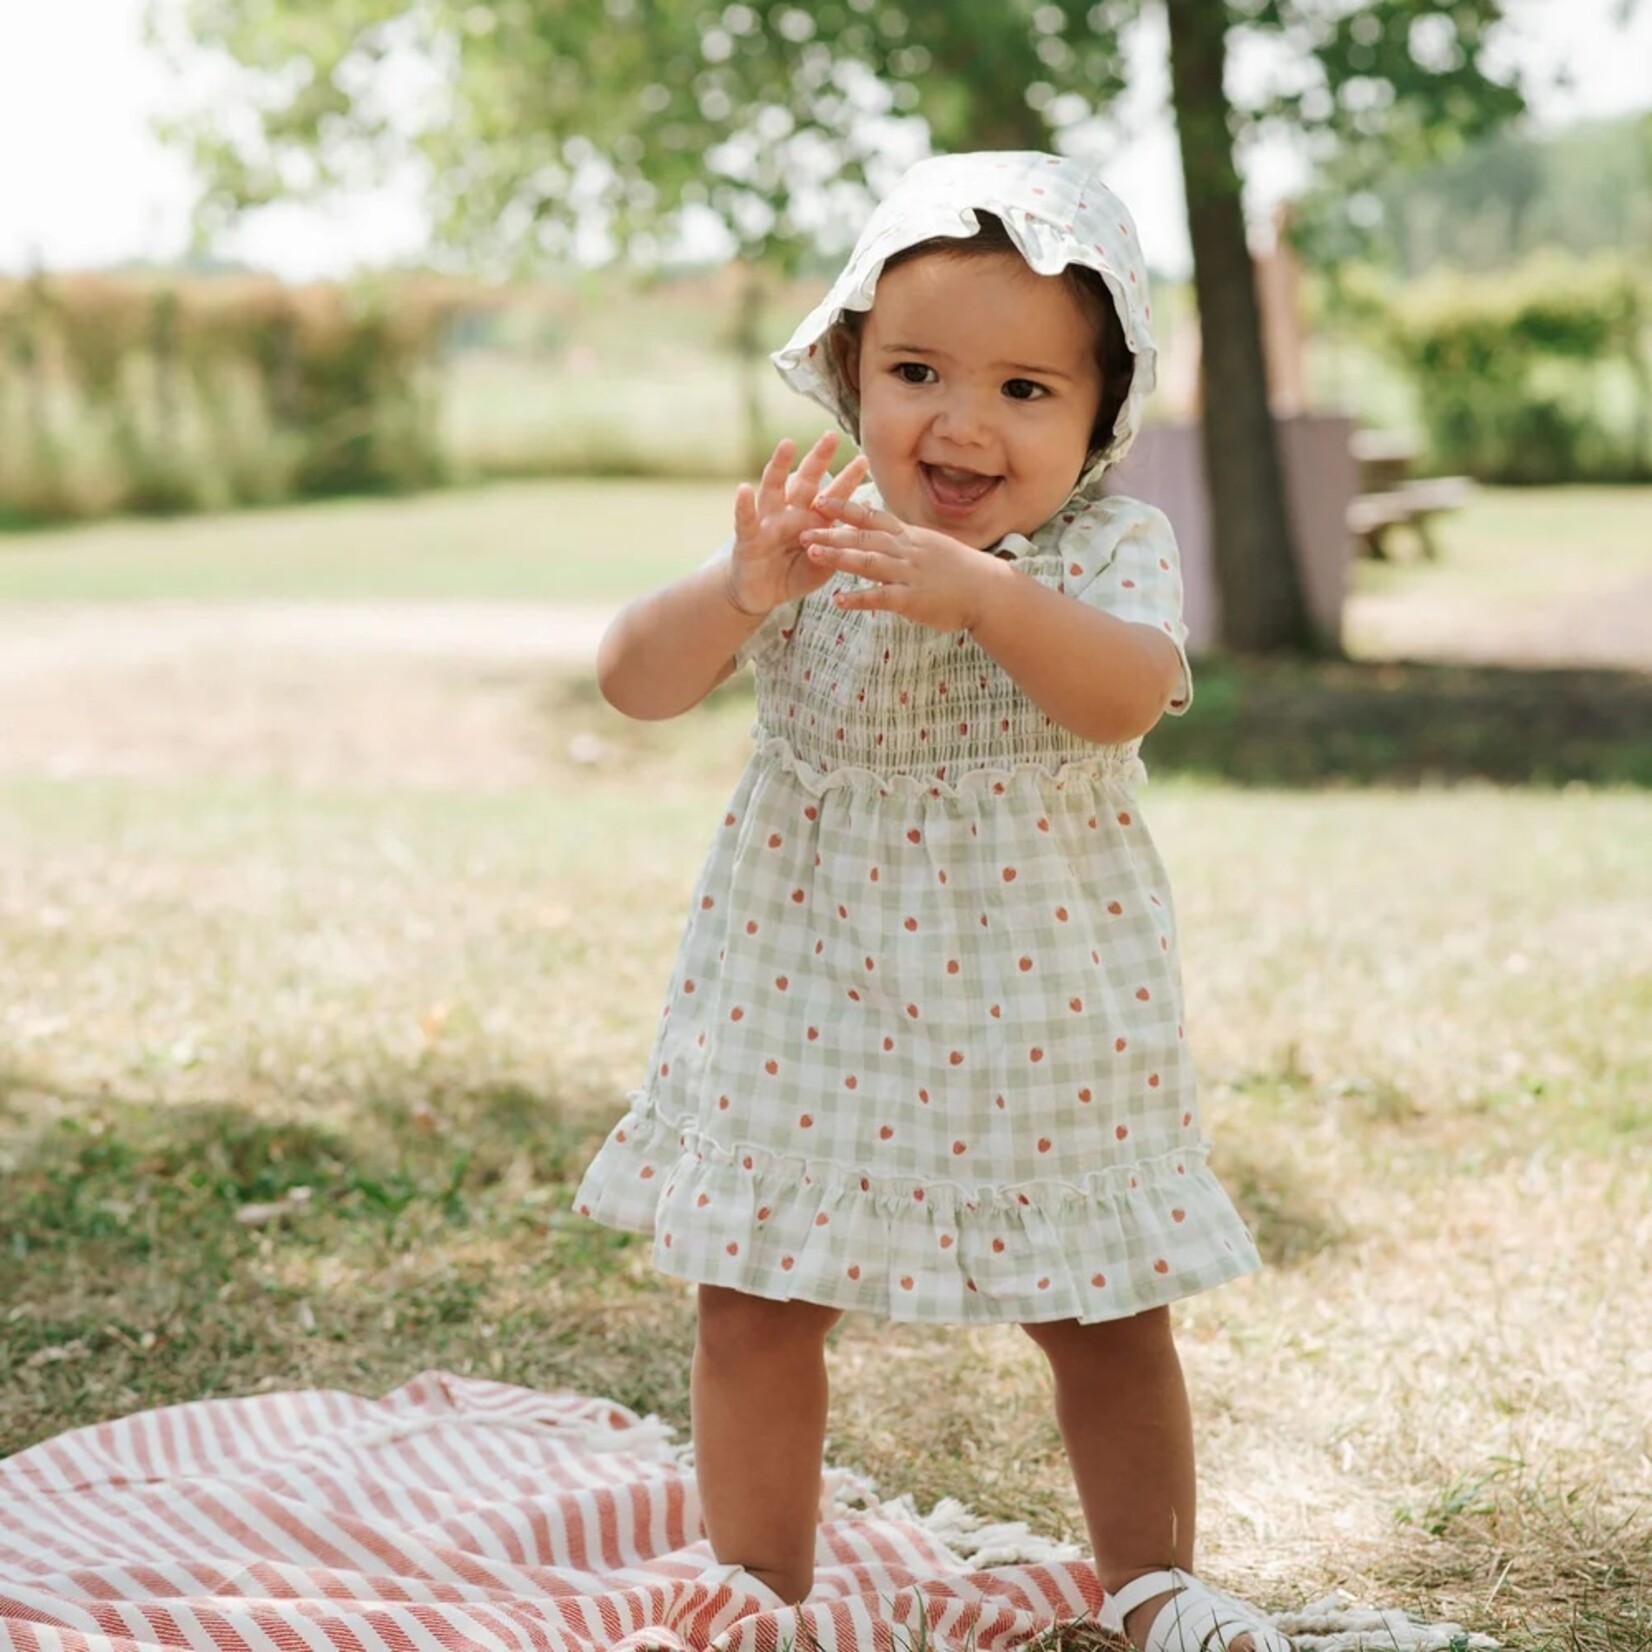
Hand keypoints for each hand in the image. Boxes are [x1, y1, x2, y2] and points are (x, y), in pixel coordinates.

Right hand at [726, 433, 869, 616]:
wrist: (759, 594)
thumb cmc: (792, 575)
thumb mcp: (823, 564)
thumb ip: (839, 545)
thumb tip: (861, 519)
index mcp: (812, 520)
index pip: (833, 496)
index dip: (847, 479)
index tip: (864, 459)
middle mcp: (790, 513)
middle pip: (805, 481)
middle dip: (818, 458)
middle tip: (832, 436)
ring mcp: (767, 522)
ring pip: (773, 488)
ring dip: (779, 466)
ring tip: (787, 444)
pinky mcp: (747, 538)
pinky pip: (745, 520)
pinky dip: (744, 505)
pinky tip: (744, 489)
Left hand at [800, 496, 1001, 632]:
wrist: (989, 591)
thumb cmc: (962, 572)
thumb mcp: (932, 547)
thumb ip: (906, 542)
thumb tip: (886, 534)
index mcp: (909, 537)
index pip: (872, 517)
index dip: (844, 508)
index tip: (819, 500)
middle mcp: (907, 551)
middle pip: (863, 537)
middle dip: (831, 532)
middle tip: (801, 528)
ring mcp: (909, 574)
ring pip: (868, 562)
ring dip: (839, 557)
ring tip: (812, 553)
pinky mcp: (913, 599)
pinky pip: (881, 597)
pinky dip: (859, 598)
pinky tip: (838, 600)